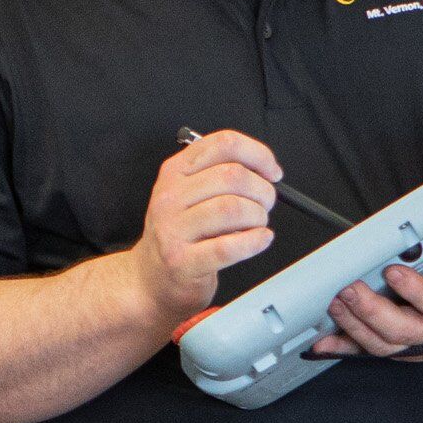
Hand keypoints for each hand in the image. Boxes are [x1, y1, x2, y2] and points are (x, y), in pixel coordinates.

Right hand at [121, 130, 278, 324]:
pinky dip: (253, 242)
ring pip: (232, 208)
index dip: (258, 155)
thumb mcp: (189, 193)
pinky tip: (259, 240)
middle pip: (232, 175)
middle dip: (262, 190)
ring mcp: (173, 229)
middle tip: (264, 204)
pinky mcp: (182, 261)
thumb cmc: (179, 234)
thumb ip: (220, 173)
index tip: (271, 171)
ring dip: (257, 217)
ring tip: (256, 225)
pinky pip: (228, 247)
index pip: (223, 144)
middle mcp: (171, 196)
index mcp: (175, 172)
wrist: (150, 278)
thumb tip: (266, 167)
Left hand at [312, 224, 422, 358]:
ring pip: (382, 344)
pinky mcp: (400, 345)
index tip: (393, 272)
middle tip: (349, 290)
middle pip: (402, 331)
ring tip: (335, 303)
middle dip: (372, 313)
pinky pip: (368, 350)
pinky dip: (343, 346)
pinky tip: (320, 343)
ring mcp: (417, 342)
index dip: (415, 291)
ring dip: (354, 326)